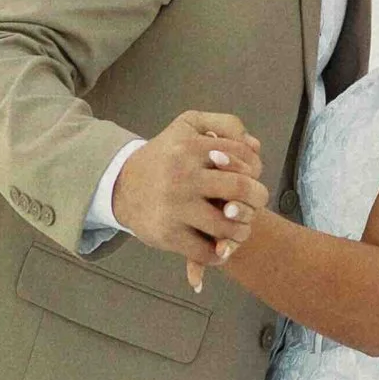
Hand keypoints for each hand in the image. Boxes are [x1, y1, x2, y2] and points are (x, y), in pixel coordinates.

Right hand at [113, 111, 267, 292]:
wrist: (121, 186)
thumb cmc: (165, 156)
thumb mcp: (190, 125)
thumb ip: (226, 125)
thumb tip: (255, 146)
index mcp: (191, 147)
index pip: (243, 156)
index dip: (255, 169)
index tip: (250, 177)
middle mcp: (182, 174)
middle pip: (241, 188)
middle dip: (257, 199)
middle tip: (253, 205)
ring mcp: (174, 206)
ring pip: (228, 224)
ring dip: (242, 230)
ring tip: (238, 228)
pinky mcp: (168, 233)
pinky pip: (207, 251)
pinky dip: (220, 254)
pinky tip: (219, 247)